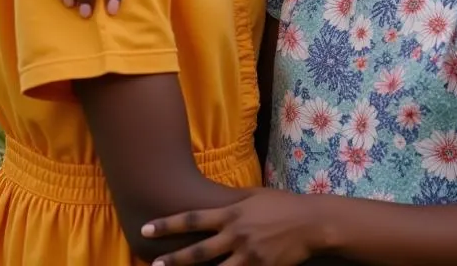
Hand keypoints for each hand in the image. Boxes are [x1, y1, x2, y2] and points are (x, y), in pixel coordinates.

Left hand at [142, 189, 324, 265]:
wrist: (310, 223)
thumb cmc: (283, 205)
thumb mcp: (256, 196)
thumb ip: (234, 202)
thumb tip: (216, 202)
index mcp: (233, 213)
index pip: (193, 219)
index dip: (168, 225)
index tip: (146, 228)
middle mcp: (236, 235)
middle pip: (198, 252)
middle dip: (173, 260)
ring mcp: (248, 255)